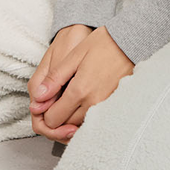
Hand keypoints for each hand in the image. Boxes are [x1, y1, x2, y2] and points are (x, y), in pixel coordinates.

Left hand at [28, 25, 134, 144]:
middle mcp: (92, 104)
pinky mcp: (113, 107)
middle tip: (57, 98)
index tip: (47, 100)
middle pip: (64, 126)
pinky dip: (84, 115)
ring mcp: (104, 107)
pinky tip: (84, 99)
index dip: (45, 112)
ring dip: (70, 116)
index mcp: (79, 91)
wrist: (131, 43)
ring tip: (70, 97)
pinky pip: (92, 120)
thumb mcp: (74, 55)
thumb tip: (38, 98)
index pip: (52, 119)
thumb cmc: (103, 44)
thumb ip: (55, 79)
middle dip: (57, 116)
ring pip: (78, 125)